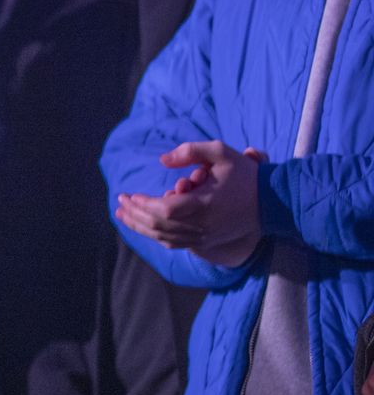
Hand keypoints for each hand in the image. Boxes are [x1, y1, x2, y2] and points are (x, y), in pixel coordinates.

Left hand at [115, 141, 264, 265]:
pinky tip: (145, 226)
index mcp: (204, 205)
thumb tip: (161, 161)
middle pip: (159, 226)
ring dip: (141, 227)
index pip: (164, 210)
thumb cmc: (246, 174)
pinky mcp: (208, 242)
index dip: (142, 205)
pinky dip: (157, 236)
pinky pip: (176, 243)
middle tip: (120, 203)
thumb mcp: (221, 152)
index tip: (127, 194)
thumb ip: (190, 151)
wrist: (275, 201)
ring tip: (123, 216)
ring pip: (165, 238)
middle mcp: (203, 226)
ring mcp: (206, 237)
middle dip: (135, 215)